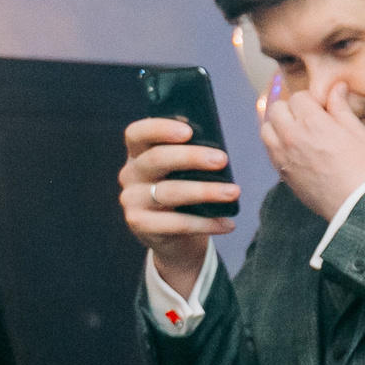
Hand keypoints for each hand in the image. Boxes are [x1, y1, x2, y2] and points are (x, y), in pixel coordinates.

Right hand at [120, 118, 241, 293]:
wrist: (173, 236)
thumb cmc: (183, 192)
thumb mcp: (182, 172)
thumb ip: (191, 157)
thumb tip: (219, 152)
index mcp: (138, 153)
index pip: (137, 133)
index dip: (159, 129)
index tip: (188, 131)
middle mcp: (131, 174)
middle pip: (157, 159)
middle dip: (192, 157)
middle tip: (222, 160)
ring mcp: (132, 200)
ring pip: (169, 192)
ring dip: (206, 191)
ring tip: (234, 192)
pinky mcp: (140, 224)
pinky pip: (177, 223)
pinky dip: (206, 223)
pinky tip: (228, 224)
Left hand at [261, 79, 364, 221]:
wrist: (355, 203)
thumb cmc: (362, 167)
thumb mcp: (359, 133)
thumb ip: (342, 108)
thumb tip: (337, 87)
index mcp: (313, 121)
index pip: (298, 97)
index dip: (311, 101)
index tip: (322, 110)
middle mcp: (292, 135)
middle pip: (277, 109)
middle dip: (292, 110)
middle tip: (308, 120)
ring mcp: (283, 154)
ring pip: (267, 128)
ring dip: (279, 126)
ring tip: (296, 133)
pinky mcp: (281, 171)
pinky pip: (269, 148)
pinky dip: (276, 144)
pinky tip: (294, 150)